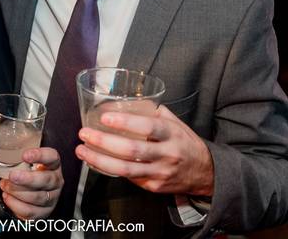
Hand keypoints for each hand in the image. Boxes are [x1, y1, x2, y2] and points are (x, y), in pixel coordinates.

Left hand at [0, 147, 62, 219]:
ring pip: (38, 197)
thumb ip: (3, 143)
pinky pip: (31, 212)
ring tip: (4, 186)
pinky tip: (8, 198)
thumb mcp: (19, 156)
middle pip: (46, 180)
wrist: (31, 192)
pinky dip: (17, 206)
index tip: (25, 154)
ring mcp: (51, 198)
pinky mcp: (44, 213)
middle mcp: (55, 181)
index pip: (52, 157)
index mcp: (52, 164)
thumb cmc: (26, 170)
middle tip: (12, 175)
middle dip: (28, 179)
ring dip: (19, 192)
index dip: (41, 155)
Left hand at [76, 106, 213, 195]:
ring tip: (82, 150)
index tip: (104, 117)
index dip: (125, 123)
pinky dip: (107, 169)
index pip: (148, 127)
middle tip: (85, 134)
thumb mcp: (175, 123)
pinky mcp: (153, 186)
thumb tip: (122, 101)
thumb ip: (152, 112)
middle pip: (131, 150)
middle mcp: (167, 154)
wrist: (205, 172)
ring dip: (98, 159)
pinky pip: (127, 178)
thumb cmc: (185, 142)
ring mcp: (160, 173)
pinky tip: (94, 161)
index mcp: (172, 134)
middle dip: (103, 142)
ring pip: (125, 169)